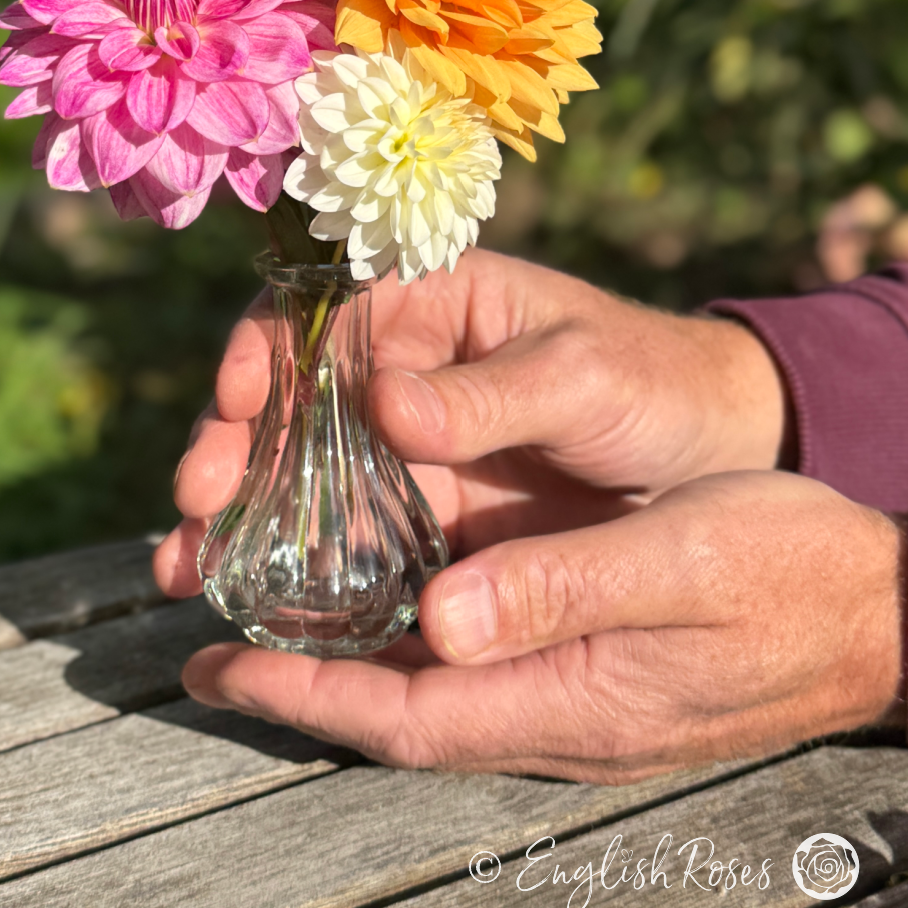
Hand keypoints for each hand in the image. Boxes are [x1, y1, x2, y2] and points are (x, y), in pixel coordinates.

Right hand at [153, 249, 786, 594]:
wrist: (722, 457)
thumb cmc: (655, 384)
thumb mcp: (584, 377)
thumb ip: (491, 393)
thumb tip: (386, 406)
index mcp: (435, 302)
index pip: (323, 310)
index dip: (265, 349)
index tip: (235, 401)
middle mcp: (403, 369)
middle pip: (290, 398)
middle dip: (229, 446)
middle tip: (194, 503)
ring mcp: (407, 448)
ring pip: (301, 473)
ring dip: (239, 515)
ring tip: (186, 568)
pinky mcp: (423, 516)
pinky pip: (346, 536)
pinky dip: (295, 566)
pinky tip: (251, 605)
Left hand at [181, 472, 907, 781]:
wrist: (873, 599)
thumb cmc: (785, 571)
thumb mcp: (679, 563)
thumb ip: (562, 591)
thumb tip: (441, 621)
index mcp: (564, 697)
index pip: (402, 713)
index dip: (300, 692)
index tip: (212, 663)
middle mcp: (547, 702)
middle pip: (395, 697)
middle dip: (296, 666)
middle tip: (208, 620)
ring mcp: (565, 681)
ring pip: (425, 669)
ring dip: (342, 635)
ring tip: (263, 587)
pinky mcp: (581, 648)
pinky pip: (470, 640)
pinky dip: (407, 612)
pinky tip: (379, 568)